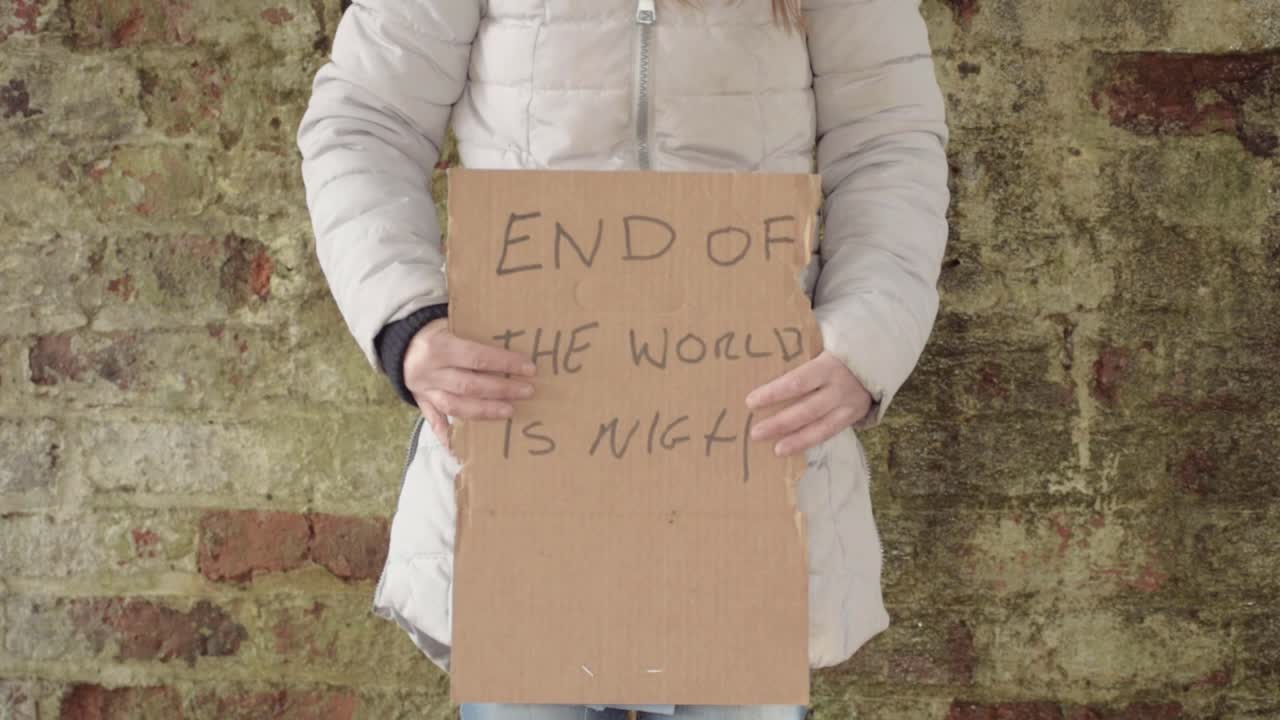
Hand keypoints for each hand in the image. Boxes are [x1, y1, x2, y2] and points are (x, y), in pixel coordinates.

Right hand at [403, 318, 536, 448]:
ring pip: (456, 406)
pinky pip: (434, 422)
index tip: (529, 369)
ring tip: (510, 411)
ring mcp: (424, 391)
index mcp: (438, 347)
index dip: (504, 363)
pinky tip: (460, 449)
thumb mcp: (453, 324)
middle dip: (501, 389)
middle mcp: (430, 372)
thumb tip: (513, 351)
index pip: (477, 357)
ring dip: (485, 411)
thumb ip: (476, 337)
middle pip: (469, 385)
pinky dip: (447, 436)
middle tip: (527, 392)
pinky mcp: (421, 403)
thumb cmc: (436, 330)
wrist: (401, 342)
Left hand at [745, 351, 871, 455]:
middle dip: (780, 423)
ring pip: (820, 428)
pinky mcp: (853, 417)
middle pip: (806, 410)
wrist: (876, 360)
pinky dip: (810, 442)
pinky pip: (829, 433)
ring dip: (796, 440)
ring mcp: (848, 405)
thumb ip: (798, 356)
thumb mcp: (820, 346)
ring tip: (776, 449)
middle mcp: (838, 388)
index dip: (774, 393)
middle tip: (755, 433)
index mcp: (827, 366)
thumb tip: (760, 363)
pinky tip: (793, 448)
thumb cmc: (836, 352)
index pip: (797, 382)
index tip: (750, 402)